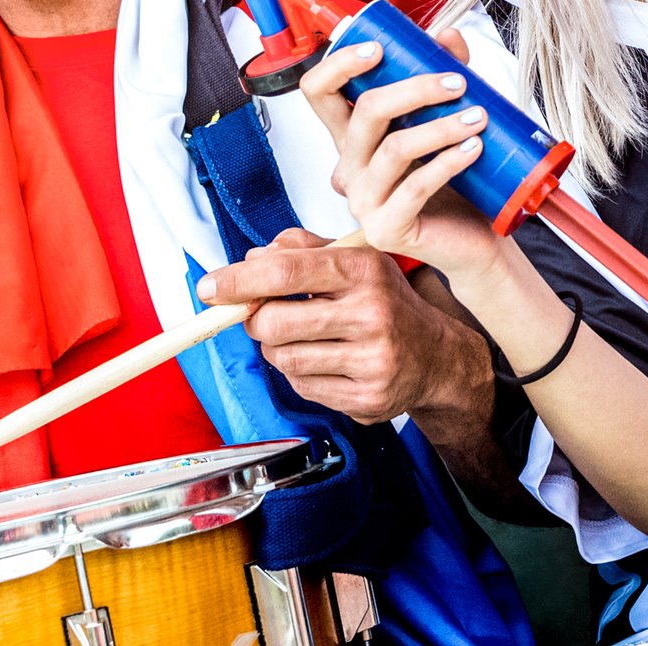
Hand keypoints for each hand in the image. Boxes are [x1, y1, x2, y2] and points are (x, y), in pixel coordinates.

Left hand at [198, 226, 494, 424]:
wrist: (437, 357)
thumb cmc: (386, 303)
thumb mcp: (352, 260)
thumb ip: (299, 251)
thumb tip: (249, 260)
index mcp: (362, 269)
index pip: (286, 270)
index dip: (239, 280)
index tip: (210, 288)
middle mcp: (371, 312)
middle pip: (274, 321)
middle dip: (256, 320)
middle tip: (263, 316)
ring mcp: (371, 359)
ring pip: (283, 358)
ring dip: (276, 349)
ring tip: (300, 338)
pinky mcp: (367, 397)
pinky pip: (303, 387)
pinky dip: (299, 374)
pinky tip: (321, 361)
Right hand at [293, 30, 508, 282]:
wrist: (474, 241)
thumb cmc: (456, 183)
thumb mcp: (447, 120)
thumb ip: (444, 77)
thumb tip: (447, 38)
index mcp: (353, 137)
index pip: (319, 92)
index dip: (339, 64)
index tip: (378, 47)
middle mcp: (349, 168)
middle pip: (365, 112)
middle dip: (414, 89)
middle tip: (455, 82)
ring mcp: (363, 201)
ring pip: (394, 148)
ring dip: (441, 126)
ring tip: (477, 117)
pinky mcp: (385, 229)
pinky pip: (415, 186)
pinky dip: (448, 162)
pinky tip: (474, 149)